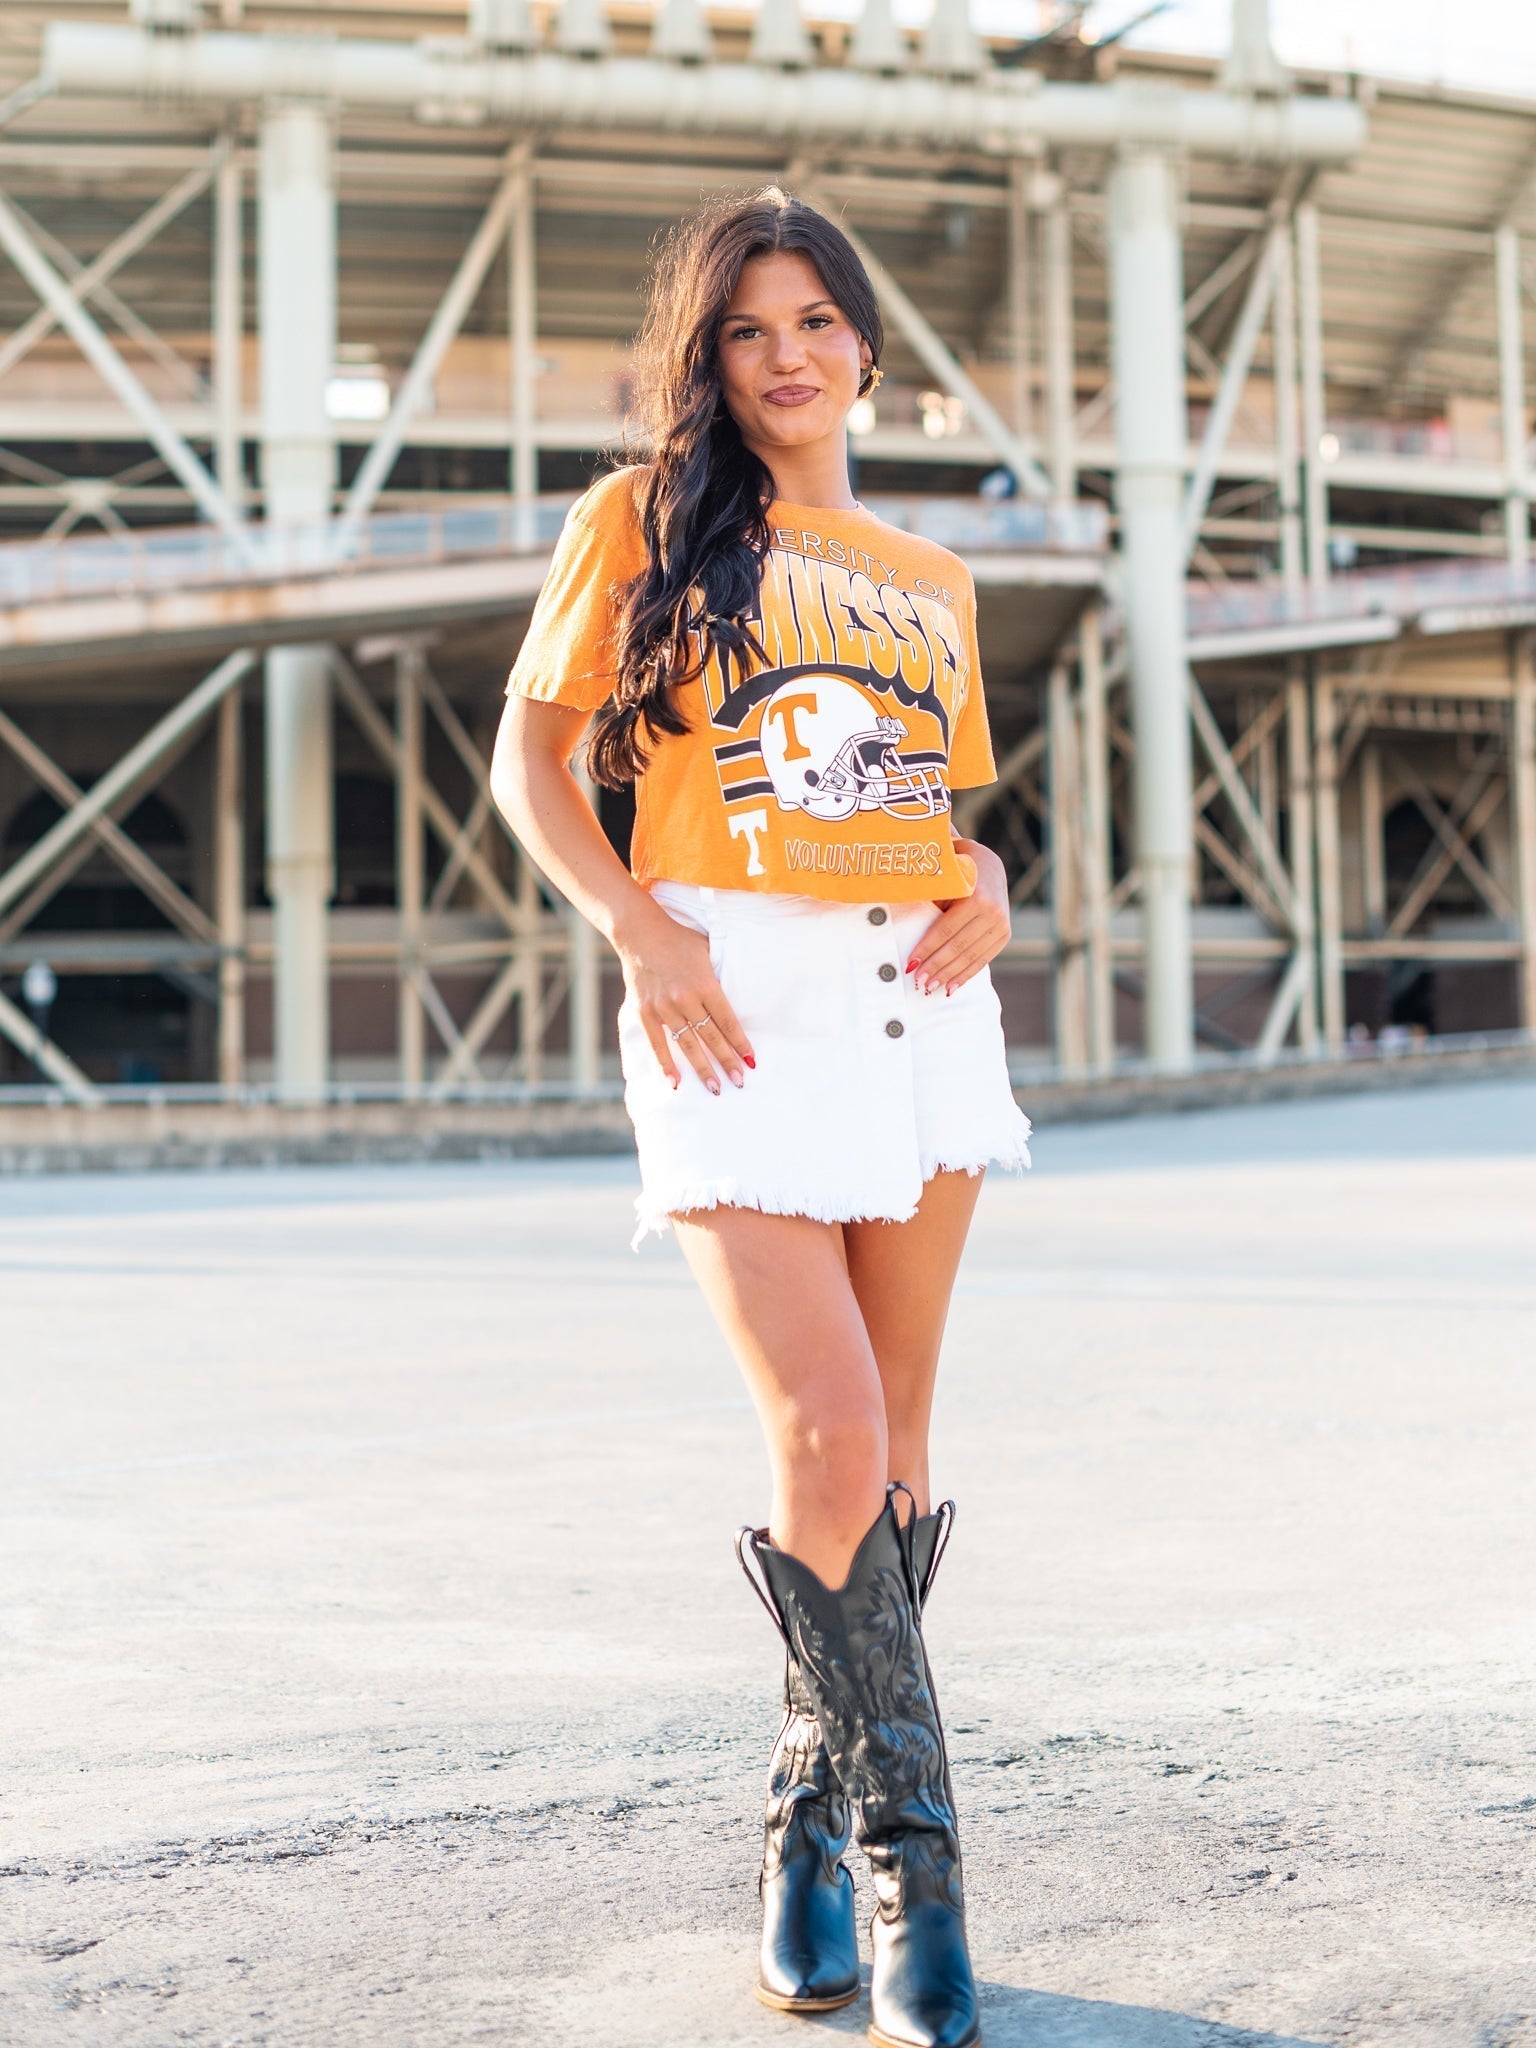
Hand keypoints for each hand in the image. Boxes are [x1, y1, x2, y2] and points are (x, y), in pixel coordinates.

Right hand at [617, 902, 755, 1095]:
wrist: (640, 932)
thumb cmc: (679, 940)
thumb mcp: (708, 950)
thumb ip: (719, 977)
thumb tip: (735, 999)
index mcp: (705, 984)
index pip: (728, 1021)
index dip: (740, 1043)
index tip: (751, 1061)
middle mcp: (685, 998)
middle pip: (711, 1037)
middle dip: (727, 1061)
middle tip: (739, 1082)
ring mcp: (664, 1007)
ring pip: (688, 1044)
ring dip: (702, 1068)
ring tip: (715, 1088)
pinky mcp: (645, 1011)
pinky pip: (658, 1043)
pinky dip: (666, 1064)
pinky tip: (676, 1082)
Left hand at [906, 839, 1011, 995]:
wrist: (989, 867)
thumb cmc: (955, 871)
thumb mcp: (942, 878)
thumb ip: (928, 896)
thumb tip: (901, 919)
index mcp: (976, 895)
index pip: (946, 929)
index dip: (927, 948)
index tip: (911, 963)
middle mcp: (992, 912)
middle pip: (958, 946)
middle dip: (936, 966)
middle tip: (918, 981)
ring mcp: (1001, 925)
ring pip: (970, 957)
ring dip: (949, 974)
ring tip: (931, 987)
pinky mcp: (1004, 935)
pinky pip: (983, 960)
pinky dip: (966, 975)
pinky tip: (951, 987)